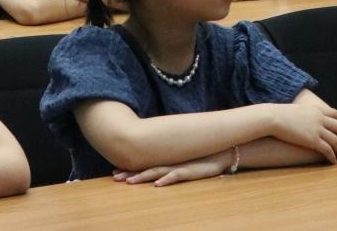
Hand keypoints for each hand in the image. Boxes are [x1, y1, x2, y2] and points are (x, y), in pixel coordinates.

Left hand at [112, 148, 233, 185]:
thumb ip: (172, 162)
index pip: (145, 165)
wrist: (221, 151)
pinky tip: (157, 184)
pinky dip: (166, 180)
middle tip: (115, 177)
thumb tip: (159, 167)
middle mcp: (170, 162)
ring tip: (129, 182)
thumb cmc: (202, 157)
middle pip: (146, 168)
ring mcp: (179, 166)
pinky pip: (176, 176)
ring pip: (156, 172)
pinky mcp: (190, 171)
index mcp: (167, 160)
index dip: (130, 168)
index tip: (115, 171)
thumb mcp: (184, 160)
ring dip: (142, 177)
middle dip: (130, 173)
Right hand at [267, 101, 336, 163]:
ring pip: (336, 140)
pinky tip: (334, 161)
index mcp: (316, 110)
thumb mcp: (297, 110)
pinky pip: (327, 149)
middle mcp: (320, 118)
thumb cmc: (279, 114)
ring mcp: (317, 129)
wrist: (273, 117)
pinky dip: (333, 156)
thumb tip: (305, 119)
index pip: (335, 114)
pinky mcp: (313, 140)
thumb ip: (305, 114)